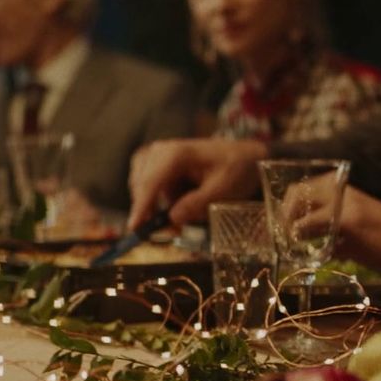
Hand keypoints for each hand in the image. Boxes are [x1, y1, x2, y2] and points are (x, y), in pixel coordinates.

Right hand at [127, 138, 267, 230]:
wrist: (245, 157)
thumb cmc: (237, 170)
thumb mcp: (223, 190)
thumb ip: (197, 204)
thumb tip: (173, 217)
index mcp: (177, 154)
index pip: (151, 182)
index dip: (141, 206)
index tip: (135, 228)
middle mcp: (162, 151)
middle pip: (141, 186)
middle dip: (152, 211)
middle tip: (173, 229)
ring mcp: (158, 156)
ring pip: (143, 188)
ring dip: (158, 206)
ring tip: (184, 215)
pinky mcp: (158, 165)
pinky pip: (149, 187)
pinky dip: (161, 200)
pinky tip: (180, 203)